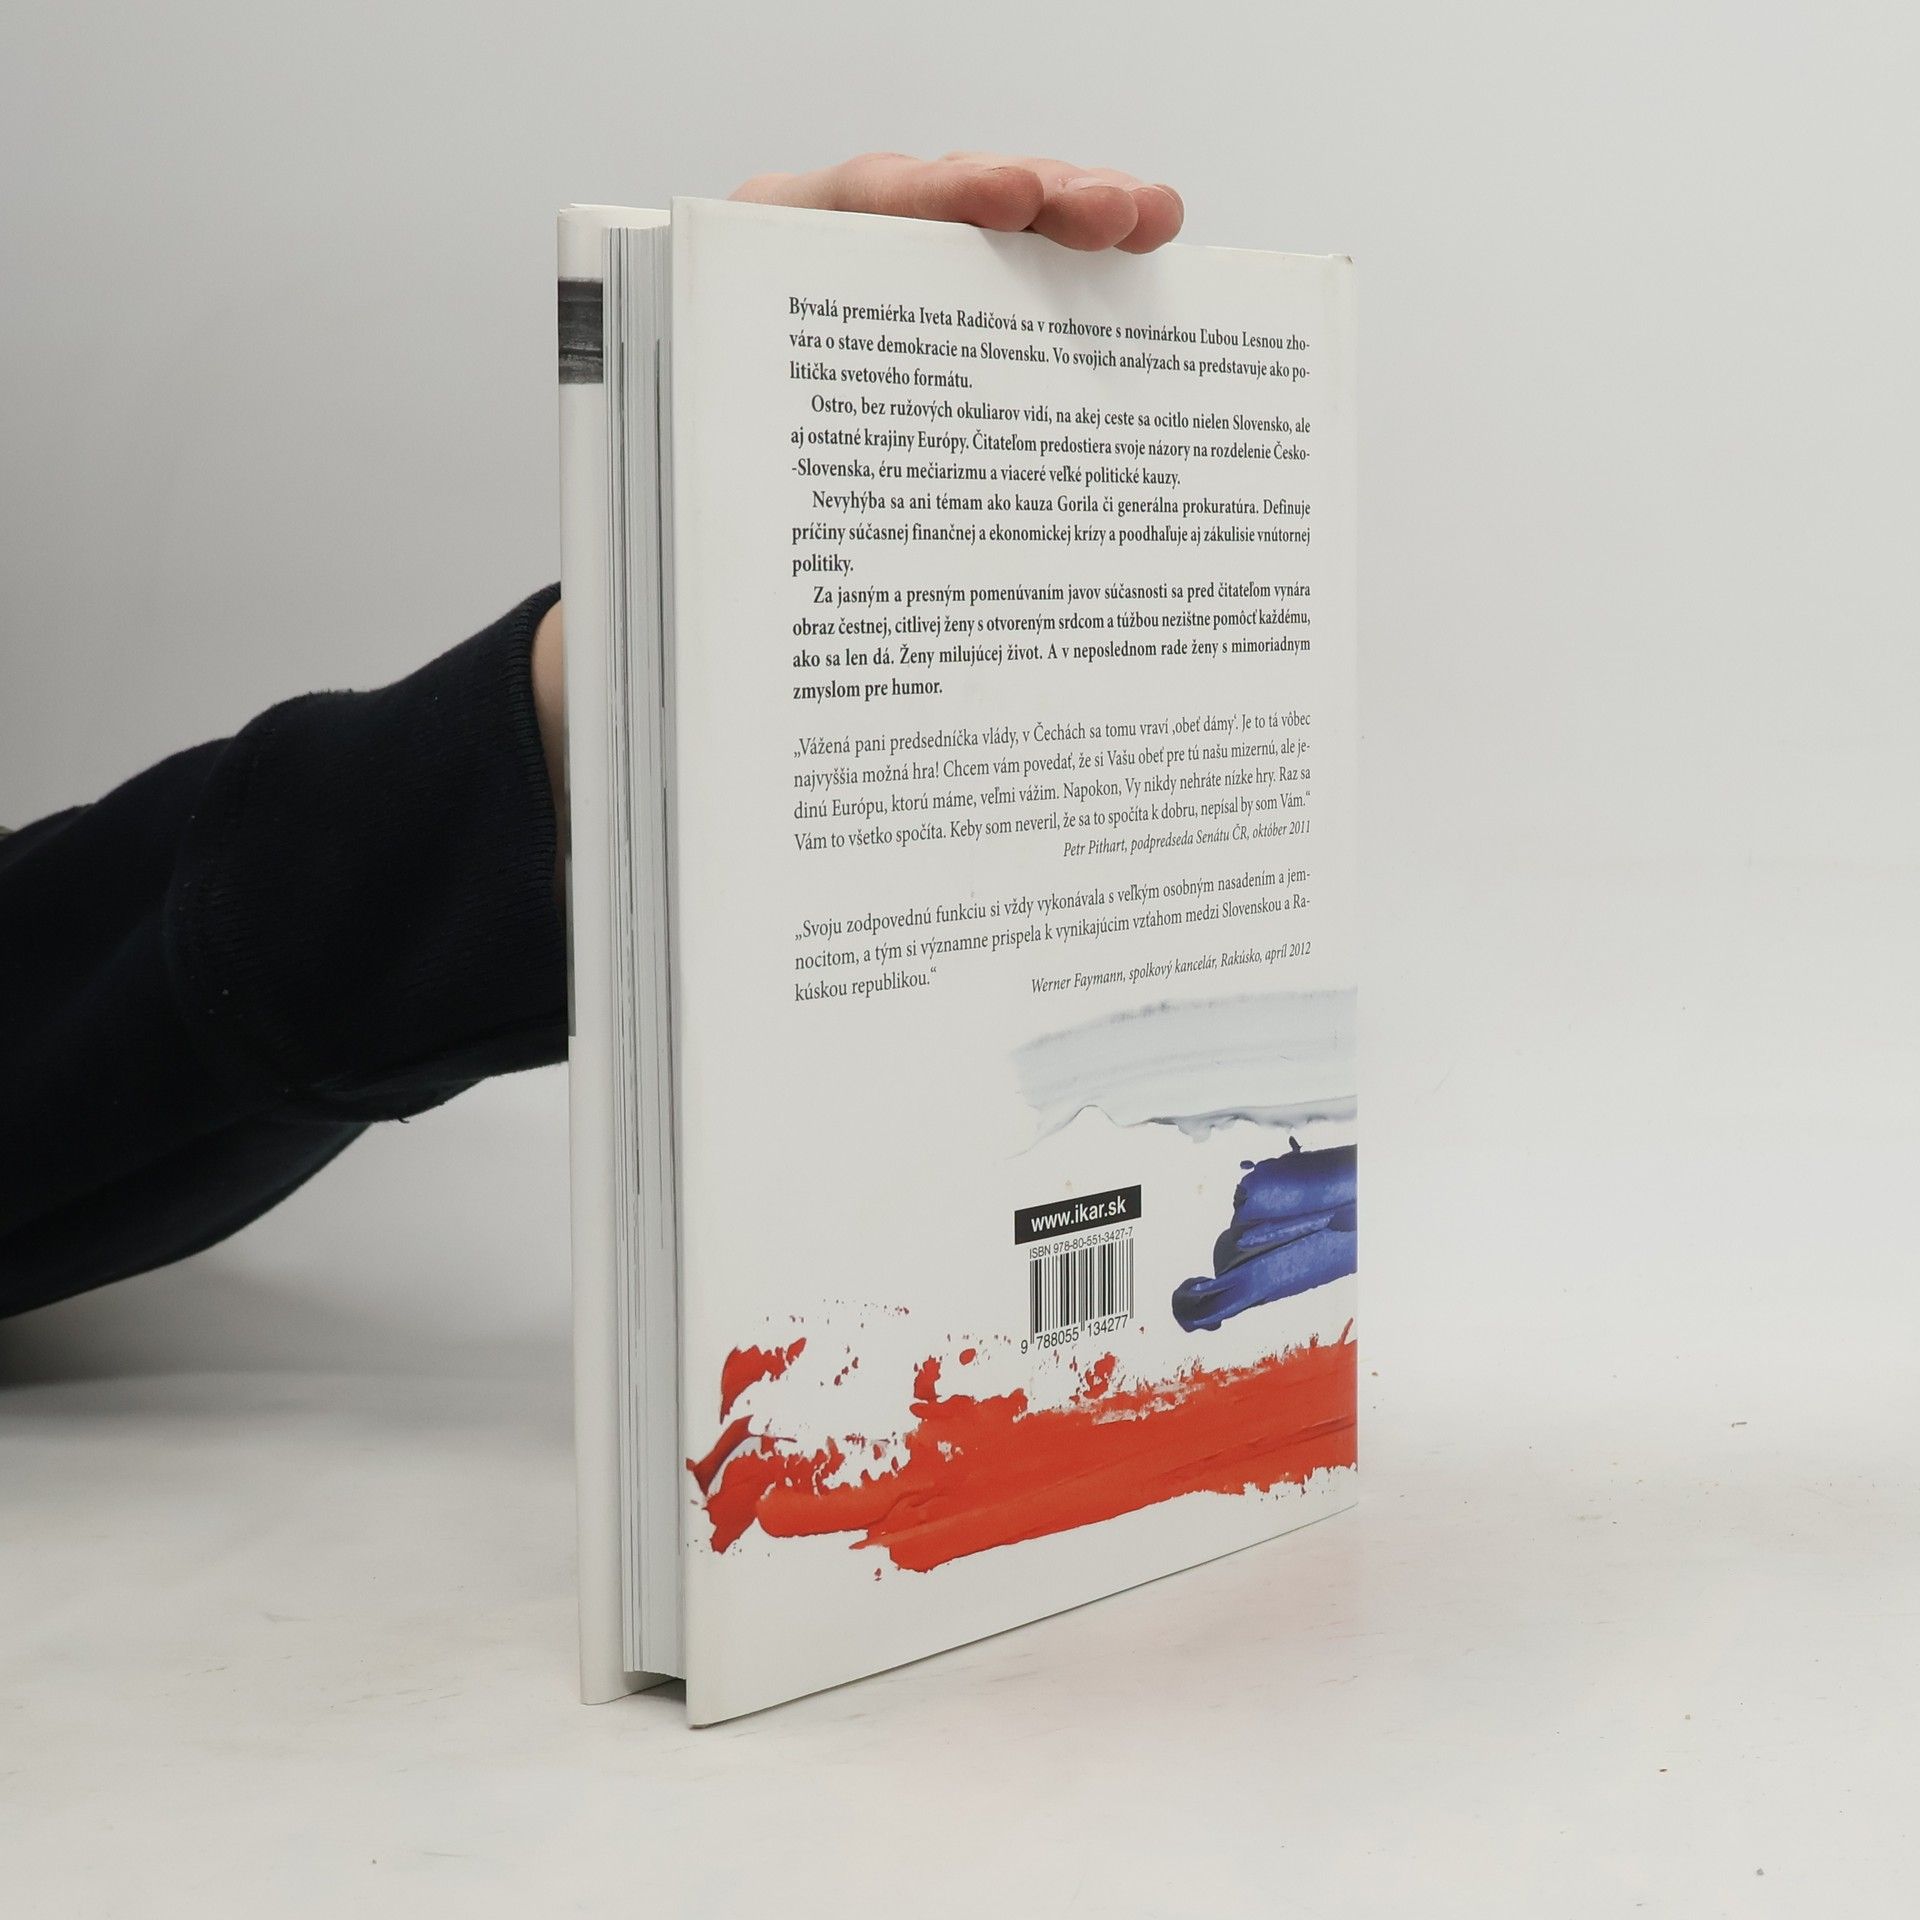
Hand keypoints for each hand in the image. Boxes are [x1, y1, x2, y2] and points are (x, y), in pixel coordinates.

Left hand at [537, 153, 1184, 883]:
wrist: (681, 572)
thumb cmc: (680, 548)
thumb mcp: (691, 524)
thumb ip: (722, 512)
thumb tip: (756, 585)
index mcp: (738, 292)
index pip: (832, 211)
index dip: (918, 198)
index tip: (996, 202)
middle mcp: (814, 276)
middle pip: (929, 202)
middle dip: (1026, 195)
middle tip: (1099, 211)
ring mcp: (882, 299)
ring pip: (983, 236)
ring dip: (1072, 223)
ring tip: (1144, 220)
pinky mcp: (932, 338)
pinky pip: (1007, 289)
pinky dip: (1075, 278)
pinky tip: (1145, 256)